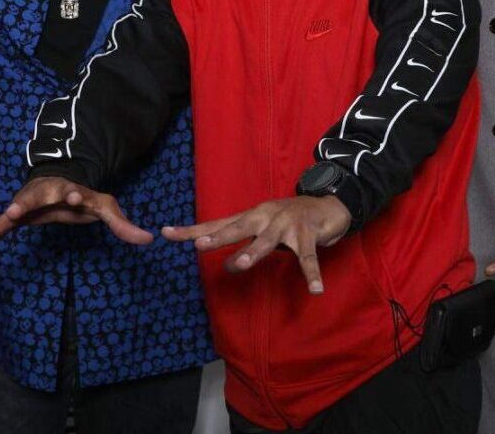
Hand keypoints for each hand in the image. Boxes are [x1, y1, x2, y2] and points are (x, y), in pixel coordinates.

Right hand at [0, 176, 152, 263]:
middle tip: (16, 211)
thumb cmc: (80, 196)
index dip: (70, 193)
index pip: (69, 191)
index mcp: (66, 190)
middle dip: (25, 203)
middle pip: (33, 198)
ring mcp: (25, 208)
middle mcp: (42, 196)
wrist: (56, 182)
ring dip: (0, 222)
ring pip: (11, 214)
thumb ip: (123, 224)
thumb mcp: (104, 206)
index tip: (71, 196)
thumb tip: (150, 239)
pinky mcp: (13, 221)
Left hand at [162, 196, 351, 294]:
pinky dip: (312, 274)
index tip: (166, 233)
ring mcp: (286, 224)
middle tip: (198, 246)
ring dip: (253, 252)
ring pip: (267, 240)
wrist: (328, 205)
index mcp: (250, 217)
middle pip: (236, 227)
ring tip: (240, 265)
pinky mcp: (308, 233)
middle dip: (218, 237)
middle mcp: (264, 217)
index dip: (192, 230)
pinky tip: (315, 289)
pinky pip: (309, 257)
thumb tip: (226, 264)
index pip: (216, 224)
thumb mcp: (263, 228)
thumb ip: (245, 244)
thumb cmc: (290, 220)